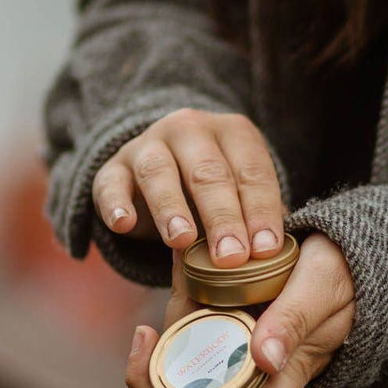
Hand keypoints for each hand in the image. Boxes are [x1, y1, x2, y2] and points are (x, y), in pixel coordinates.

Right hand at [93, 109, 284, 266]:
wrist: (153, 169)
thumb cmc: (209, 191)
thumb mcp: (239, 192)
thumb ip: (256, 216)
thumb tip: (277, 256)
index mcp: (232, 133)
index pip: (250, 171)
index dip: (260, 210)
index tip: (265, 250)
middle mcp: (189, 130)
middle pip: (208, 172)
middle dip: (222, 217)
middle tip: (231, 258)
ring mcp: (147, 146)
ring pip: (159, 173)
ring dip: (171, 208)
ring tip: (182, 241)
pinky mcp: (111, 169)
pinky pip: (111, 184)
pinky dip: (116, 204)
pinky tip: (123, 225)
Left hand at [126, 233, 354, 387]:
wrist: (334, 251)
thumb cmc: (341, 276)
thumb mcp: (324, 286)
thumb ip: (296, 319)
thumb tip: (263, 358)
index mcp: (283, 383)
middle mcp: (248, 377)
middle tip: (145, 357)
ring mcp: (226, 354)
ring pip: (179, 379)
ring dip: (153, 366)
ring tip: (143, 336)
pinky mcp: (211, 327)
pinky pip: (179, 339)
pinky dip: (164, 328)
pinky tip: (154, 305)